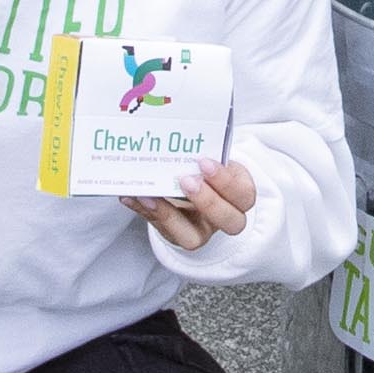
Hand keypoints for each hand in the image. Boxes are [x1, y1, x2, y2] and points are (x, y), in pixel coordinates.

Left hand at [130, 158, 258, 251]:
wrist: (198, 187)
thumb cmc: (209, 169)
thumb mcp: (216, 159)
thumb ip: (207, 151)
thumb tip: (179, 133)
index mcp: (240, 194)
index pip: (244, 195)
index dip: (225, 182)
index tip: (204, 162)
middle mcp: (225, 219)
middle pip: (231, 222)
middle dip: (207, 202)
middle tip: (185, 180)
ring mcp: (201, 232)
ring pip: (193, 239)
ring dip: (169, 216)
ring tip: (150, 195)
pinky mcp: (176, 236)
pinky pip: (161, 230)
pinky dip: (144, 211)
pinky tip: (130, 196)